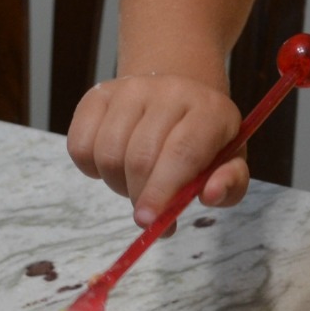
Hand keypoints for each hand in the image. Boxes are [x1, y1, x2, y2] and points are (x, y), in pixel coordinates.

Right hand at [66, 75, 246, 225]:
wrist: (178, 99)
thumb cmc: (204, 141)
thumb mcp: (229, 163)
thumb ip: (229, 184)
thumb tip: (211, 194)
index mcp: (210, 110)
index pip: (182, 152)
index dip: (163, 191)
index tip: (148, 222)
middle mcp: (171, 91)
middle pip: (141, 157)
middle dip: (139, 196)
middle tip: (147, 211)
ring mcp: (131, 89)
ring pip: (108, 153)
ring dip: (117, 182)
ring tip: (136, 180)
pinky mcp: (99, 94)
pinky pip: (80, 145)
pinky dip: (91, 168)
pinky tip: (115, 163)